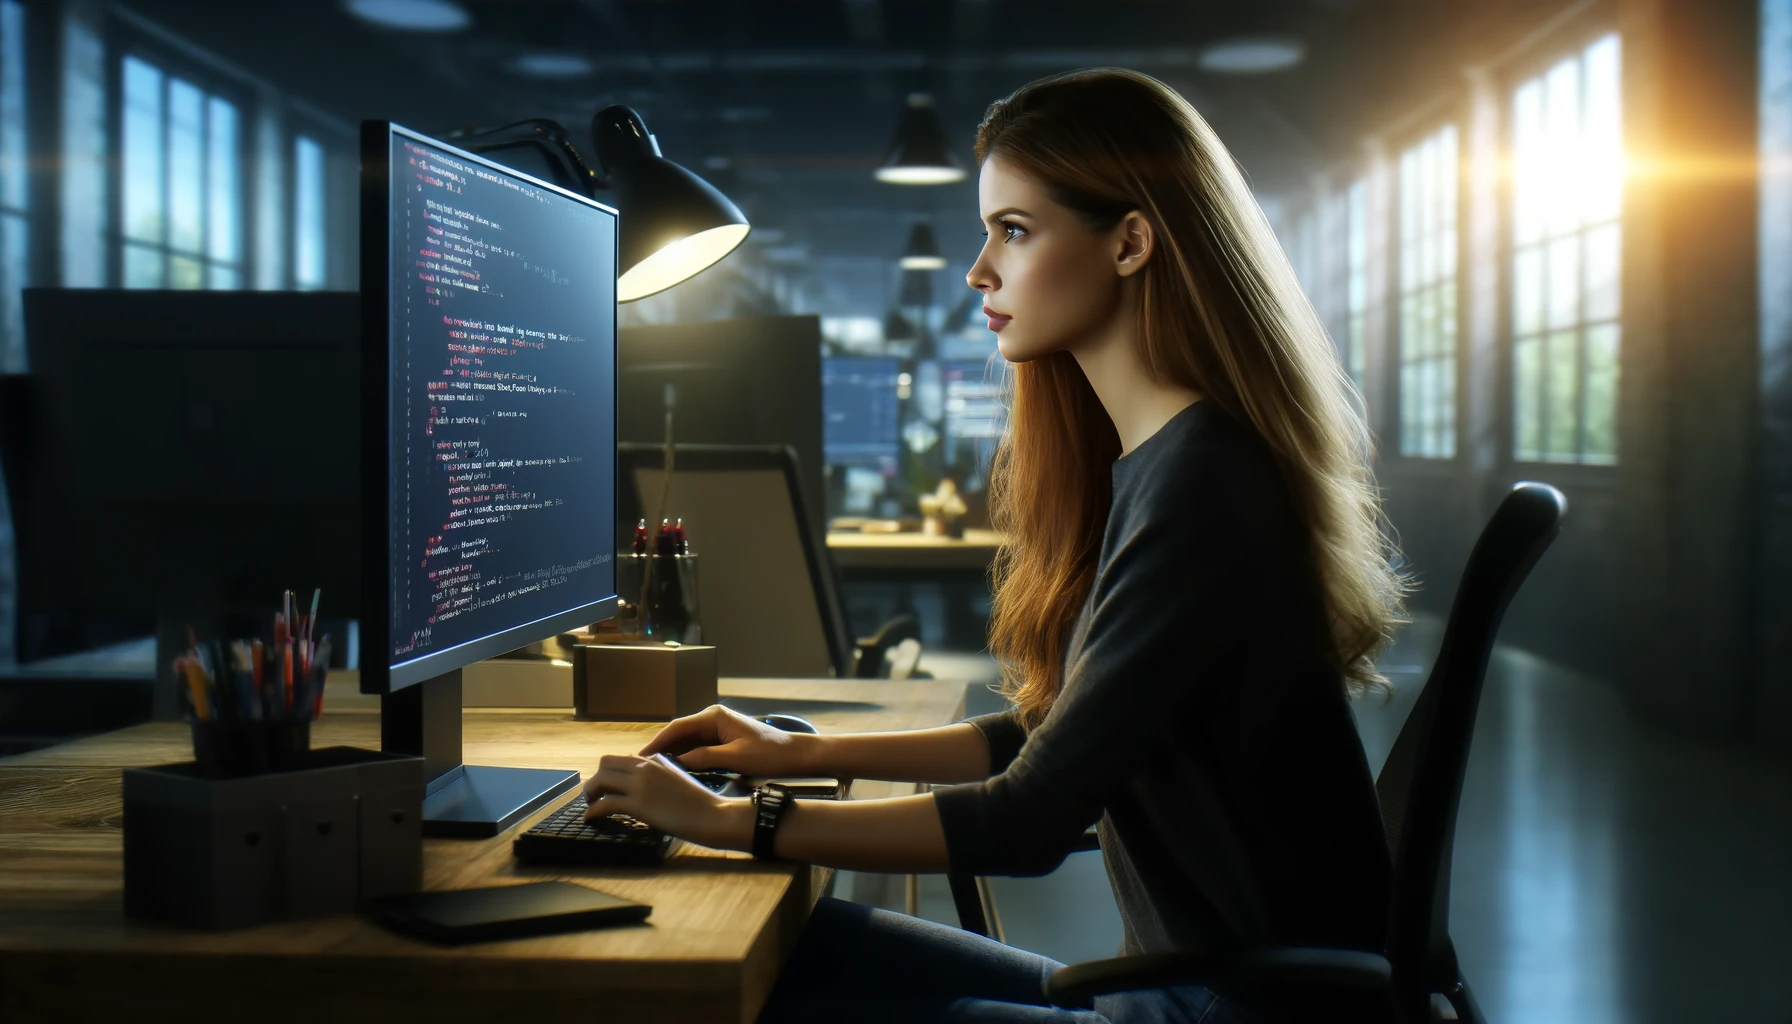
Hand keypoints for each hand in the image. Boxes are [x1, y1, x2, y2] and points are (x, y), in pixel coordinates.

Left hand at [582, 752, 751, 851]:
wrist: (711, 814)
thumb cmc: (698, 800)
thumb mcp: (677, 777)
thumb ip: (659, 773)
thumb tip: (645, 777)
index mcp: (654, 761)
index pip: (621, 758)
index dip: (609, 771)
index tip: (607, 784)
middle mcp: (643, 769)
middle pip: (605, 763)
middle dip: (596, 778)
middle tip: (596, 794)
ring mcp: (639, 785)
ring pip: (600, 781)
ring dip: (590, 793)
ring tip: (590, 805)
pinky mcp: (637, 805)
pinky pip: (604, 804)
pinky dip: (592, 812)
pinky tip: (590, 819)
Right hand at [638, 704, 817, 776]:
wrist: (796, 755)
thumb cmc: (770, 754)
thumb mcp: (735, 758)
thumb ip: (704, 757)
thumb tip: (677, 761)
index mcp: (715, 717)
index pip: (678, 727)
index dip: (657, 742)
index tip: (640, 757)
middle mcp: (713, 718)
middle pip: (679, 732)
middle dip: (660, 747)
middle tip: (639, 766)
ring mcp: (718, 728)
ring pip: (687, 740)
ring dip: (671, 752)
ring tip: (651, 769)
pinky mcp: (723, 739)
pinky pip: (698, 746)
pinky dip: (685, 756)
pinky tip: (674, 768)